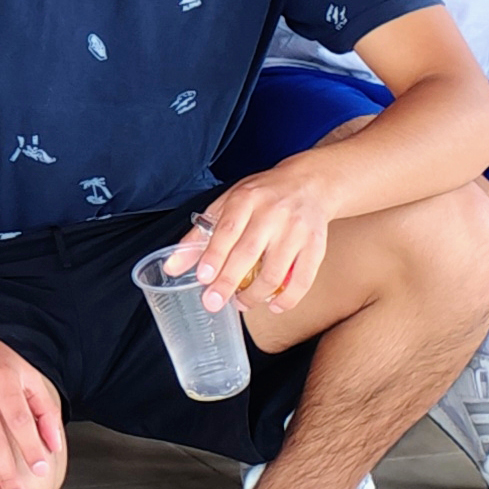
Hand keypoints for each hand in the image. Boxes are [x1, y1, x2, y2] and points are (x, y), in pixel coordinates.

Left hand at [165, 167, 334, 316]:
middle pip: (248, 253)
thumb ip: (200, 234)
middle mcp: (273, 213)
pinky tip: (274, 305)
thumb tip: (172, 266)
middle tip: (214, 302)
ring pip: (275, 271)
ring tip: (241, 303)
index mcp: (246, 199)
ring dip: (255, 295)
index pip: (227, 230)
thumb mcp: (228, 204)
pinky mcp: (316, 246)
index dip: (214, 256)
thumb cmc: (262, 195)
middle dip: (229, 282)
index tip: (203, 278)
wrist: (310, 183)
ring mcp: (297, 231)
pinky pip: (303, 279)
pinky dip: (288, 298)